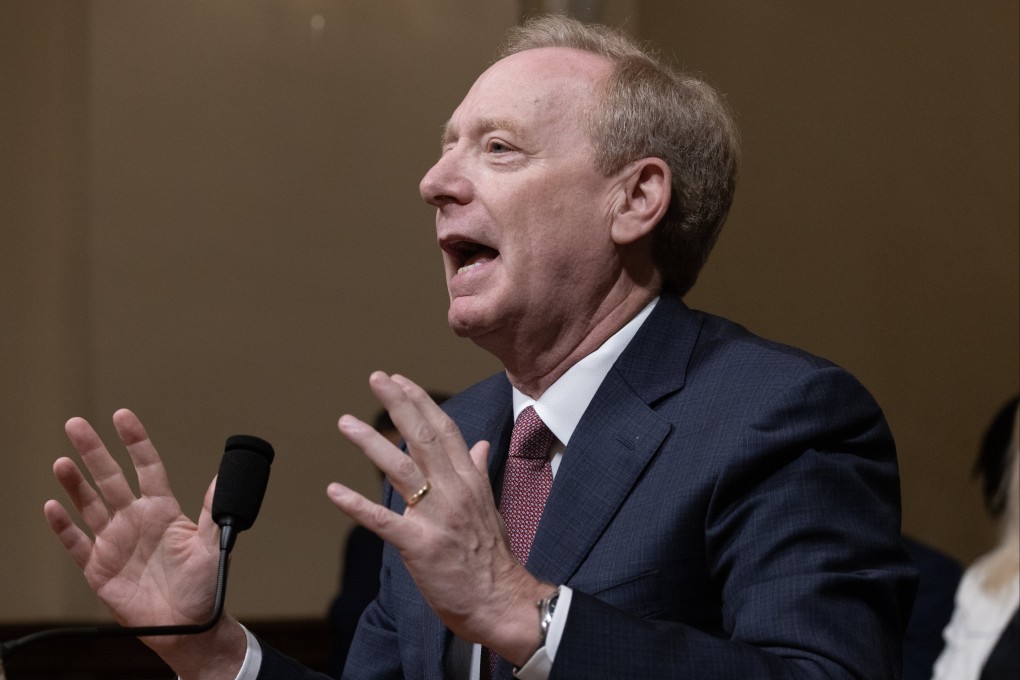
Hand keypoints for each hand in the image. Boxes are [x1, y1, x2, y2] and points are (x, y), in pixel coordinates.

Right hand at [44, 409, 245, 677]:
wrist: (188, 625)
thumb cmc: (205, 585)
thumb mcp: (215, 544)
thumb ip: (214, 510)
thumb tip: (224, 476)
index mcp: (162, 510)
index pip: (146, 467)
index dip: (135, 442)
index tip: (123, 417)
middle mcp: (135, 520)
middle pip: (110, 478)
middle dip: (94, 451)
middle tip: (77, 425)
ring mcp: (114, 541)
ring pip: (89, 505)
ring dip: (74, 484)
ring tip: (62, 461)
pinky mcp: (99, 568)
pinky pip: (76, 542)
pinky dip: (63, 526)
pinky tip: (52, 506)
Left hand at [328, 372, 554, 665]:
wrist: (502, 601)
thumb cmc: (493, 558)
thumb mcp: (490, 506)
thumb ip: (477, 472)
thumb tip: (480, 443)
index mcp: (470, 481)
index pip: (445, 430)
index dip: (421, 402)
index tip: (401, 380)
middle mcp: (455, 491)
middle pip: (424, 438)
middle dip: (399, 404)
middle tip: (377, 378)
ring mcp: (437, 517)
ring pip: (401, 470)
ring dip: (371, 443)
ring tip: (345, 422)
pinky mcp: (420, 545)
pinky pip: (384, 521)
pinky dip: (357, 505)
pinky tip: (334, 491)